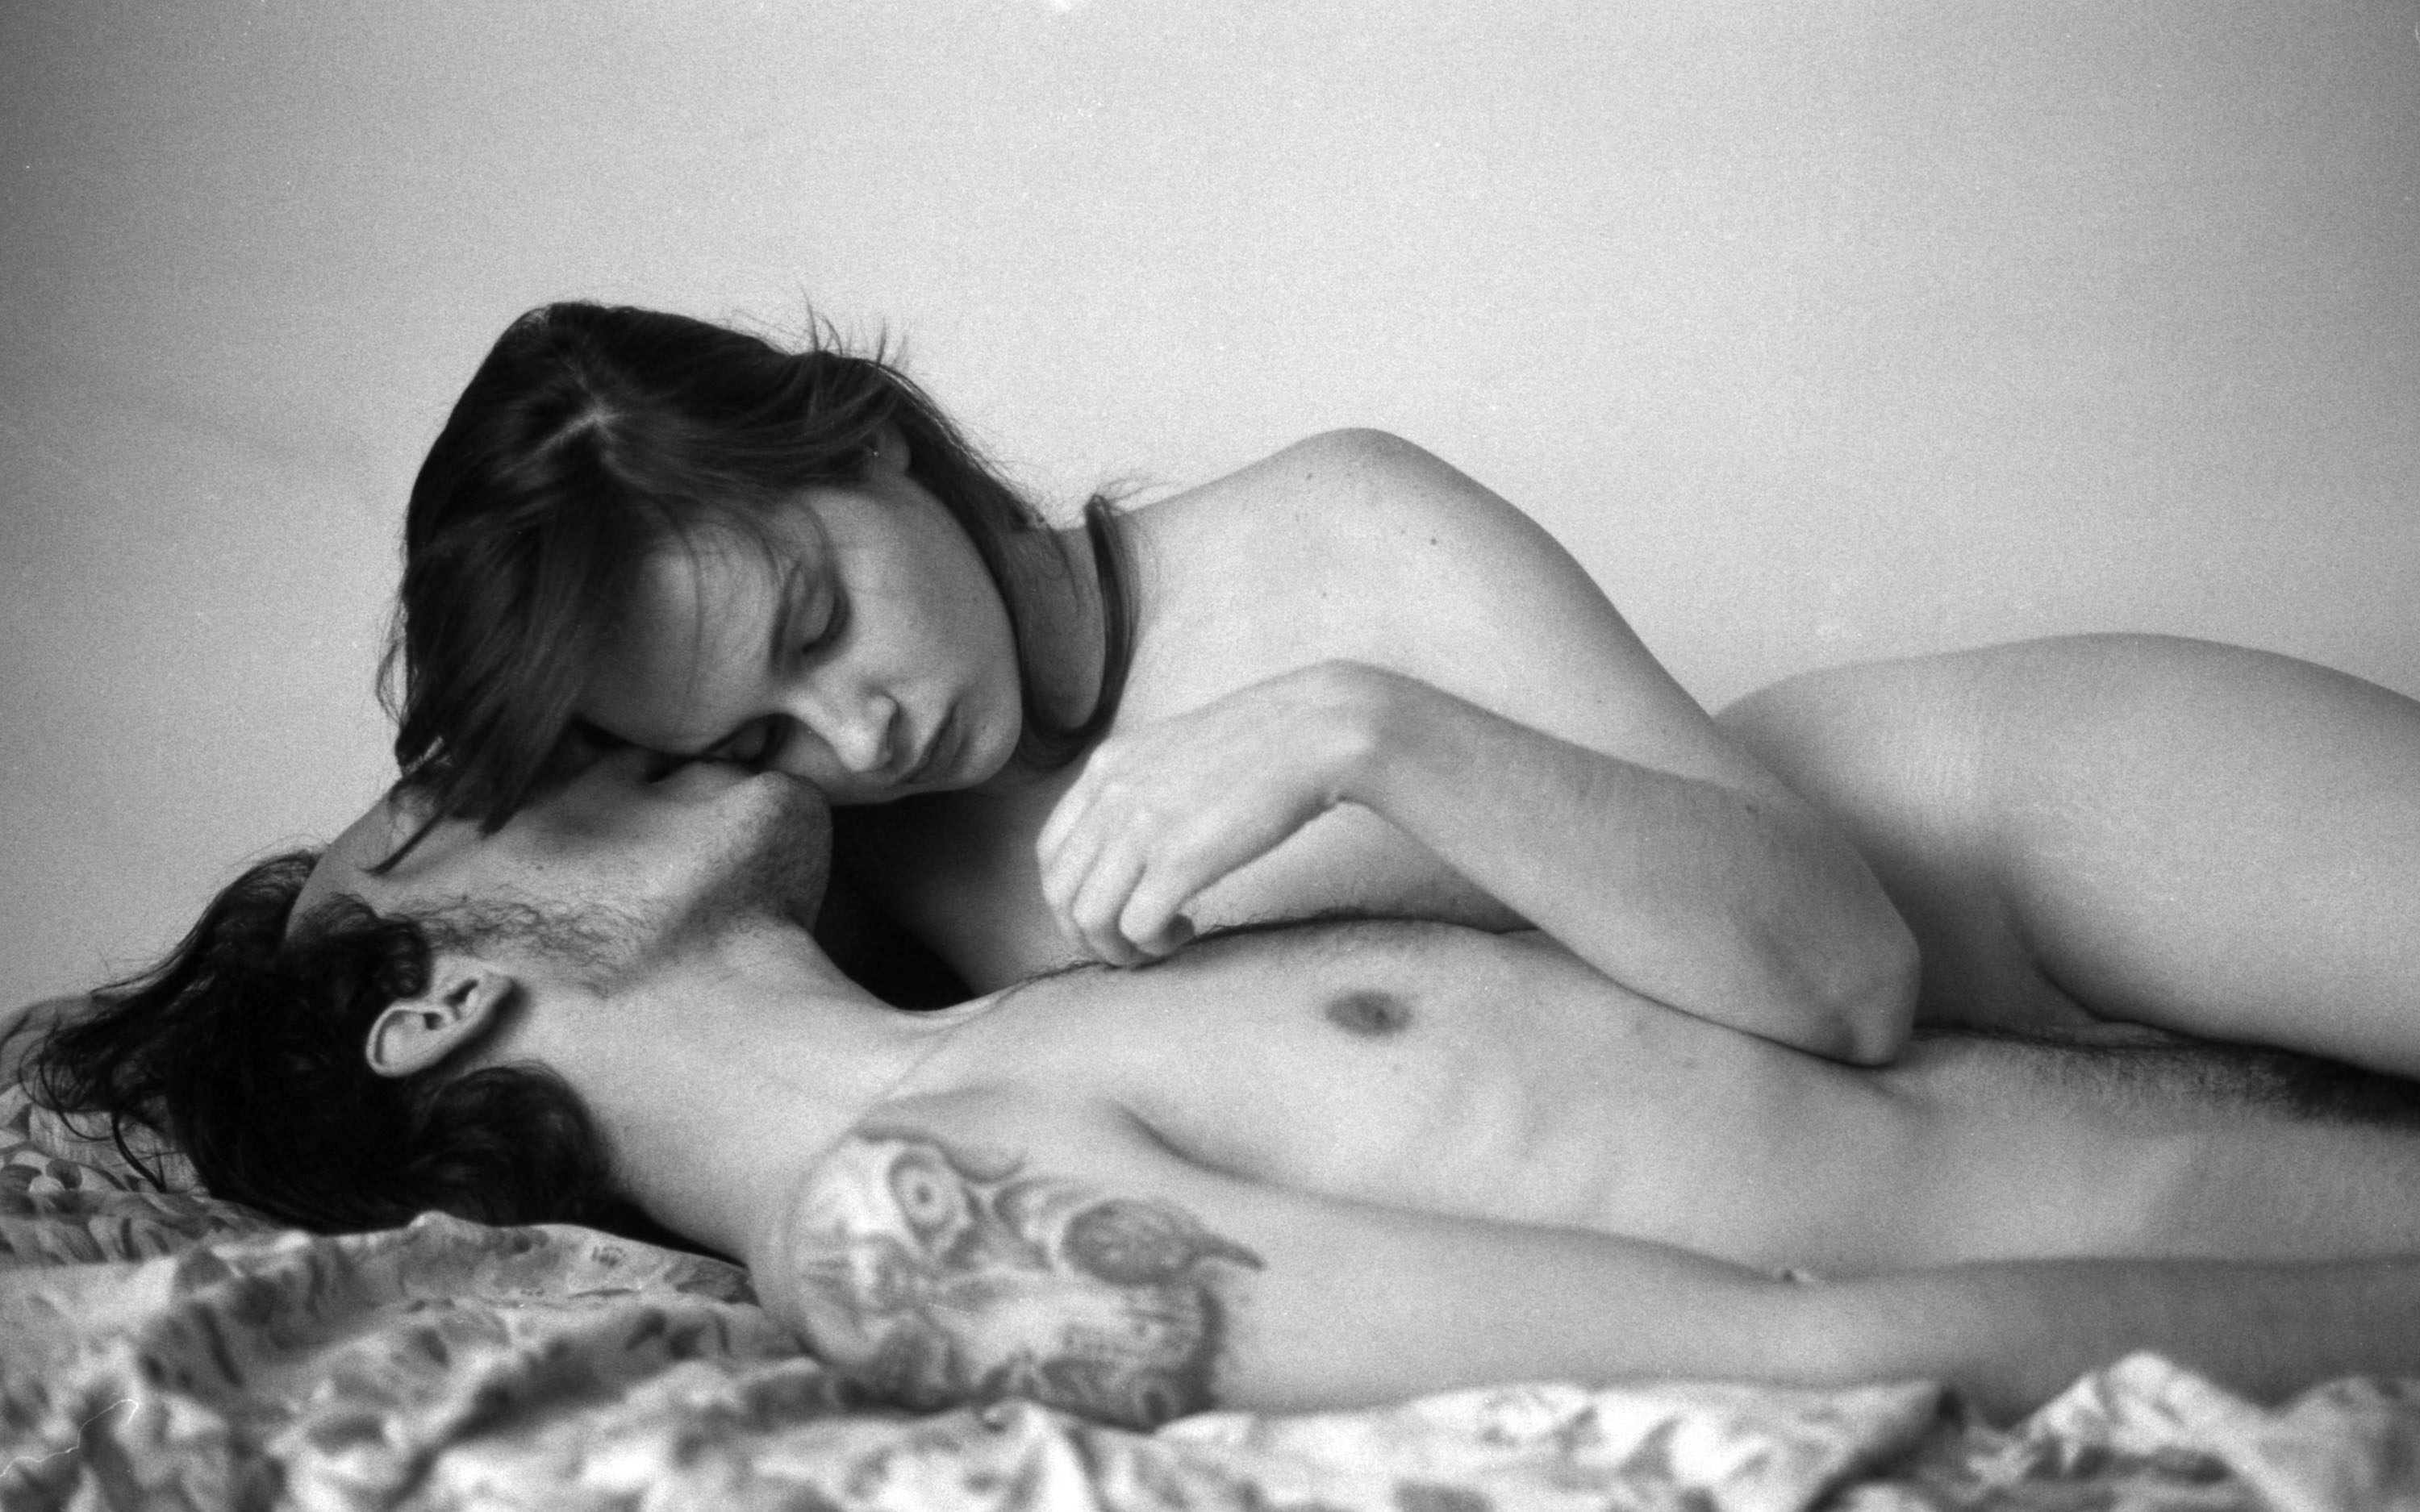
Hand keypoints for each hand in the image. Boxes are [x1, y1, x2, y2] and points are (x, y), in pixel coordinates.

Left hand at [1036, 663, 1389, 965]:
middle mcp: (1112, 795)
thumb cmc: (1258, 745)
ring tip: (1156, 946)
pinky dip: (1153, 945)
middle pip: (1059, 893)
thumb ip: (1138, 786)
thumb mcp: (1173, 750)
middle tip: (1127, 945)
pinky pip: (1137, 927)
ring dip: (1117, 948)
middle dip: (1086, 934)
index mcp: (1106, 767)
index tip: (1107, 913)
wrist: (1312, 731)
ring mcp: (1143, 826)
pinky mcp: (1181, 859)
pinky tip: (1185, 930)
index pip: (1049, 852)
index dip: (1069, 898)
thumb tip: (1126, 843)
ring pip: (1090, 917)